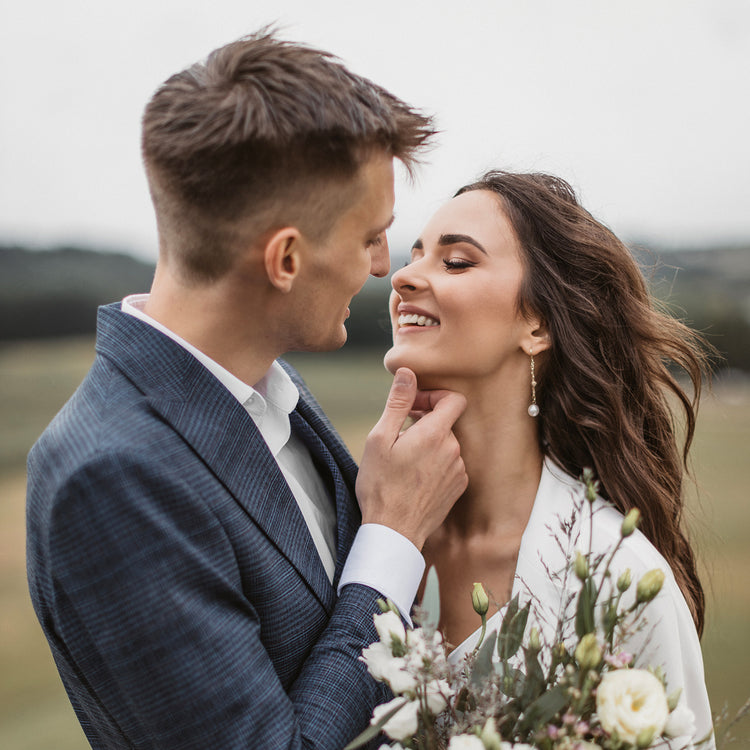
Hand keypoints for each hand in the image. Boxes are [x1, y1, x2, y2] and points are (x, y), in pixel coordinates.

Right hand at [356, 368, 467, 549]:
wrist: (394, 531)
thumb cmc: (381, 486)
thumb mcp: (380, 439)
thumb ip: (397, 403)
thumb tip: (407, 373)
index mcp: (435, 434)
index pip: (454, 399)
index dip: (434, 396)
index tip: (414, 406)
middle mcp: (453, 450)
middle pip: (446, 422)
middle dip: (425, 421)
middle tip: (399, 433)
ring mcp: (458, 470)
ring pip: (446, 444)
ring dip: (429, 443)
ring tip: (404, 459)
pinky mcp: (458, 487)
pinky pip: (450, 464)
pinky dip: (435, 462)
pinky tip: (414, 475)